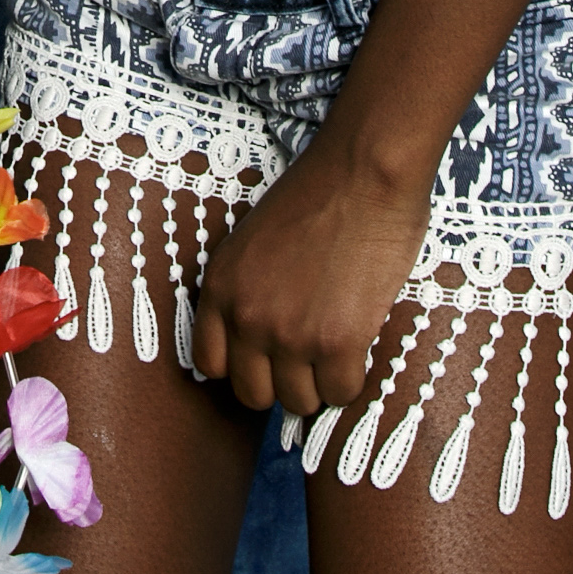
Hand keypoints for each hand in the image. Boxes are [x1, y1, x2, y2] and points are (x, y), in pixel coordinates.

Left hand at [191, 131, 432, 419]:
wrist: (363, 171)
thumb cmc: (317, 194)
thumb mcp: (253, 240)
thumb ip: (247, 288)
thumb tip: (258, 340)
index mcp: (220, 287)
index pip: (210, 364)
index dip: (243, 365)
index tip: (266, 357)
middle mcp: (247, 316)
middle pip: (253, 394)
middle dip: (281, 382)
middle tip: (307, 357)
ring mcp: (289, 334)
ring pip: (299, 402)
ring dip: (320, 383)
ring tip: (337, 347)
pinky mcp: (337, 342)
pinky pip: (340, 394)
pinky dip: (352, 379)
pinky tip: (359, 346)